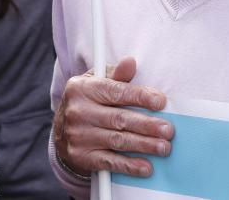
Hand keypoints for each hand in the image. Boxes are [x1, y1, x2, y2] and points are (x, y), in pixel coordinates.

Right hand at [53, 57, 173, 177]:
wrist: (60, 131)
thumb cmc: (86, 102)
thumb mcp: (95, 82)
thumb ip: (116, 74)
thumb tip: (130, 62)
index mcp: (83, 88)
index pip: (116, 92)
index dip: (140, 97)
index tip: (160, 102)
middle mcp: (79, 112)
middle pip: (119, 119)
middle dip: (147, 125)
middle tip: (167, 130)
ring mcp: (79, 136)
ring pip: (117, 140)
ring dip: (144, 145)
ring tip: (163, 147)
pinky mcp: (82, 156)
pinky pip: (109, 162)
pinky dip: (129, 166)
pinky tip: (145, 167)